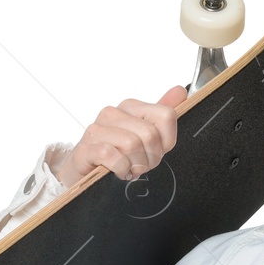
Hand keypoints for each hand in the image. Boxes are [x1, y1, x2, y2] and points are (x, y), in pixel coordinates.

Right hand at [44, 84, 187, 185]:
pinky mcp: (87, 148)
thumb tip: (180, 90)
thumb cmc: (116, 155)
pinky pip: (114, 157)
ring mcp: (97, 129)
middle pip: (151, 134)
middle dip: (151, 157)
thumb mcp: (143, 135)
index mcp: (130, 107)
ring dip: (135, 165)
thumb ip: (162, 115)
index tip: (156, 151)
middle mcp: (113, 113)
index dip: (167, 141)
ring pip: (133, 145)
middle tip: (141, 165)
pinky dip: (121, 169)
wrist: (83, 173)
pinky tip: (117, 171)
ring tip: (128, 168)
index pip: (166, 116)